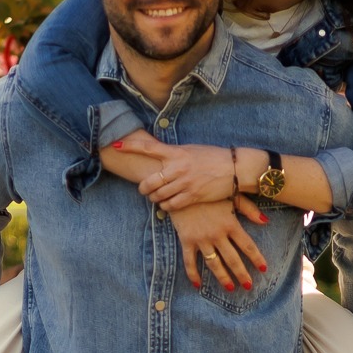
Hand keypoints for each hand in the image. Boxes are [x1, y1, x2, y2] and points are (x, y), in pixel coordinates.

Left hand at [116, 135, 238, 209]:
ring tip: (156, 197)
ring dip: (154, 198)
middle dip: (143, 187)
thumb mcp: (192, 150)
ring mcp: (185, 183)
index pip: (148, 148)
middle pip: (149, 181)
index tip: (117, 146)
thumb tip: (160, 156)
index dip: (130, 147)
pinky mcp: (192, 197)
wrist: (236, 168)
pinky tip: (167, 205)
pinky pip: (170, 205)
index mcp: (177, 152)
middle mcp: (178, 167)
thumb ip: (175, 154)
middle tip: (144, 189)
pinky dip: (165, 207)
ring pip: (158, 195)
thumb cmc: (214, 157)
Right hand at [168, 200, 268, 290]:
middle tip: (248, 286)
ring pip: (214, 264)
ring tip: (230, 289)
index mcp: (230, 224)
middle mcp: (217, 234)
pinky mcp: (186, 240)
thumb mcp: (231, 195)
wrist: (181, 186)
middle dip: (242, 274)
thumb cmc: (209, 190)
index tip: (264, 270)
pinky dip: (193, 274)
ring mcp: (201, 239)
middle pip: (233, 259)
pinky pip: (189, 261)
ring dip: (223, 278)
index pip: (248, 245)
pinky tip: (197, 285)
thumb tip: (266, 221)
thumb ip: (249, 209)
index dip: (257, 258)